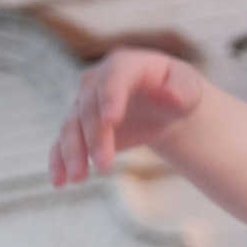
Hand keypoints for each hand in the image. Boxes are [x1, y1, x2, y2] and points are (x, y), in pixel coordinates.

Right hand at [49, 47, 206, 185]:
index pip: (114, 79)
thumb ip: (182, 91)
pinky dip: (58, 160)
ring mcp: (84, 104)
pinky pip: (63, 142)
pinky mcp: (80, 127)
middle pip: (89, 108)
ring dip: (72, 152)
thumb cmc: (178, 92)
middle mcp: (97, 82)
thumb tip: (171, 97)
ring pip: (71, 126)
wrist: (163, 103)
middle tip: (104, 165)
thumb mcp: (188, 89)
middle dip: (95, 137)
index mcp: (125, 66)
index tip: (112, 121)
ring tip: (78, 178)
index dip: (111, 98)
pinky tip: (59, 180)